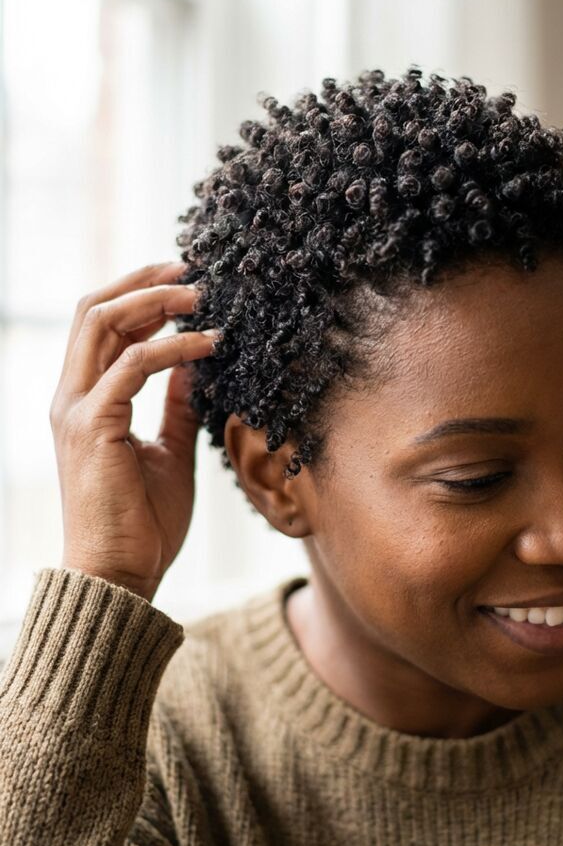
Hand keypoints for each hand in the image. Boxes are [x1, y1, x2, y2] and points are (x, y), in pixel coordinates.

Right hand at [50, 261, 218, 601]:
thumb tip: (198, 365)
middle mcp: (71, 397)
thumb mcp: (170, 452)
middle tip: (195, 269)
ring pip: (102, 323)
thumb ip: (177, 407)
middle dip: (144, 280)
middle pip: (94, 310)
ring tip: (202, 296)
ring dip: (155, 300)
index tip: (188, 283)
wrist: (121, 576)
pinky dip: (170, 347)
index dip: (141, 295)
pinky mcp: (93, 427)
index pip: (100, 326)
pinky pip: (130, 366)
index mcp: (85, 402)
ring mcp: (76, 410)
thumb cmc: (144, 524)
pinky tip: (207, 346)